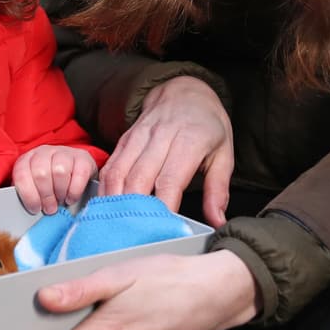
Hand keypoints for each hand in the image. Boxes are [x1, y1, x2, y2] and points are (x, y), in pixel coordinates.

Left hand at [13, 145, 97, 214]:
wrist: (76, 171)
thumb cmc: (52, 184)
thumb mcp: (36, 188)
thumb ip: (30, 196)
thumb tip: (24, 214)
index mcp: (27, 159)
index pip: (22, 174)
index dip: (28, 195)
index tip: (35, 209)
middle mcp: (44, 152)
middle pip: (41, 173)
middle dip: (46, 196)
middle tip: (50, 208)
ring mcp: (64, 152)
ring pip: (59, 171)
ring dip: (60, 192)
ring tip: (61, 201)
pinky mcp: (82, 157)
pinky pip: (79, 174)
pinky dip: (75, 190)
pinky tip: (71, 197)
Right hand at [99, 76, 234, 226]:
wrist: (185, 91)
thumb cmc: (207, 126)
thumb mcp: (224, 154)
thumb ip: (218, 189)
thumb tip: (217, 221)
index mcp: (188, 140)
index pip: (170, 180)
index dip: (163, 208)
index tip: (162, 231)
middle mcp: (160, 136)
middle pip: (139, 179)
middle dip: (134, 211)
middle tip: (135, 237)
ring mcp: (138, 136)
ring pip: (119, 173)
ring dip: (115, 203)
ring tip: (116, 228)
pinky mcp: (124, 139)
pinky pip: (110, 166)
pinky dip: (105, 189)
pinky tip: (108, 209)